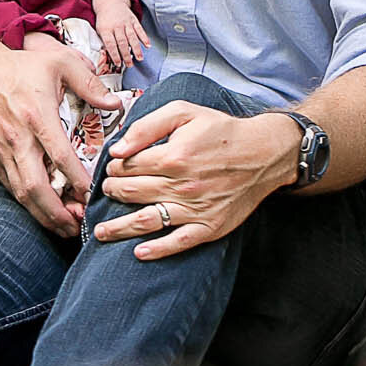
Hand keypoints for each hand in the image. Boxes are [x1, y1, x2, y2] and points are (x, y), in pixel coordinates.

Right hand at [0, 39, 120, 236]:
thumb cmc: (17, 66)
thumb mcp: (58, 62)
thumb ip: (89, 83)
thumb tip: (115, 104)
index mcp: (37, 117)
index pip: (61, 157)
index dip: (78, 181)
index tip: (93, 196)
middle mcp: (17, 140)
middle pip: (36, 188)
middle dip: (58, 213)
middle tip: (77, 226)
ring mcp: (1, 152)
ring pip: (21, 194)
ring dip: (43, 215)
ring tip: (64, 227)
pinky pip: (10, 188)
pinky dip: (27, 204)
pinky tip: (43, 210)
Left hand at [91, 0, 149, 73]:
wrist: (110, 3)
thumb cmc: (104, 20)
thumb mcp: (99, 29)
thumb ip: (104, 41)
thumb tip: (108, 56)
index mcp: (106, 29)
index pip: (110, 44)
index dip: (114, 54)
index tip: (118, 63)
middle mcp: (116, 26)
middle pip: (122, 42)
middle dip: (126, 55)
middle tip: (129, 65)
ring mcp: (126, 23)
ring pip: (132, 37)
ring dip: (136, 49)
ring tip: (140, 58)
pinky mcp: (133, 20)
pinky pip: (140, 29)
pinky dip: (144, 37)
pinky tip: (147, 45)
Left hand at [95, 104, 299, 258]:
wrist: (264, 153)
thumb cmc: (222, 130)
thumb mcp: (184, 112)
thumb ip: (147, 126)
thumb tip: (118, 148)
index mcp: (172, 157)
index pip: (128, 167)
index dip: (114, 168)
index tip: (111, 168)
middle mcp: (181, 186)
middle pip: (132, 193)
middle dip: (112, 193)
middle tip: (106, 192)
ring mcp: (195, 209)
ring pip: (146, 221)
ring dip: (119, 228)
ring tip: (101, 231)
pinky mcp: (210, 226)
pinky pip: (178, 243)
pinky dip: (157, 250)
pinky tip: (139, 253)